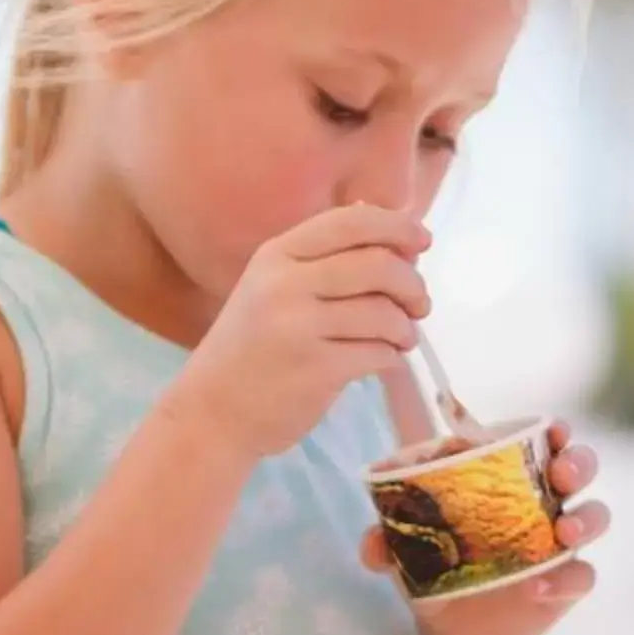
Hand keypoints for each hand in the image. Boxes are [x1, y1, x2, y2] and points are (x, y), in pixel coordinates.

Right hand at [179, 205, 432, 461]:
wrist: (212, 413)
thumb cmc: (249, 350)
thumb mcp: (270, 290)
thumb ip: (322, 263)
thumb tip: (399, 243)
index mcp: (275, 255)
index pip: (349, 222)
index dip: (397, 226)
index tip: (422, 243)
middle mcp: (285, 284)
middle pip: (378, 264)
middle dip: (412, 284)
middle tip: (419, 304)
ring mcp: (299, 327)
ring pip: (384, 312)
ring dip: (405, 327)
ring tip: (401, 338)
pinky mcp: (317, 369)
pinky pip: (379, 352)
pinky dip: (392, 356)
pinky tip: (383, 360)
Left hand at [361, 421, 611, 634]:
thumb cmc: (435, 573)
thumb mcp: (407, 555)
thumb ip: (386, 541)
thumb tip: (372, 542)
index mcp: (507, 481)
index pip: (538, 442)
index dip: (551, 430)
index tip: (549, 428)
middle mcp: (542, 504)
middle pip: (579, 467)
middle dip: (578, 462)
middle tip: (560, 473)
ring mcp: (558, 544)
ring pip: (595, 515)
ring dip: (587, 518)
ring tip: (564, 532)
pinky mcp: (565, 585)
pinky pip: (582, 576)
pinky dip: (567, 579)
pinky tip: (540, 587)